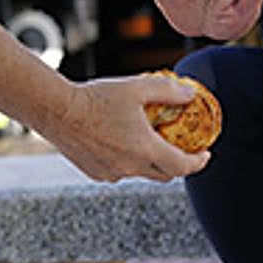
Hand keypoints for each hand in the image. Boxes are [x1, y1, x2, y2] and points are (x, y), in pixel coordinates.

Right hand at [45, 73, 209, 181]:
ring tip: (148, 140)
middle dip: (178, 164)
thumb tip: (190, 95)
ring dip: (150, 161)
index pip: (183, 166)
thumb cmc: (96, 98)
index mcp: (145, 150)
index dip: (199, 162)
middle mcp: (130, 168)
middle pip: (165, 174)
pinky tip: (122, 142)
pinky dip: (128, 161)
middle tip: (183, 149)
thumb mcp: (138, 87)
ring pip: (141, 173)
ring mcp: (112, 174)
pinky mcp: (95, 173)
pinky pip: (120, 172)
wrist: (56, 110)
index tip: (205, 154)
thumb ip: (169, 91)